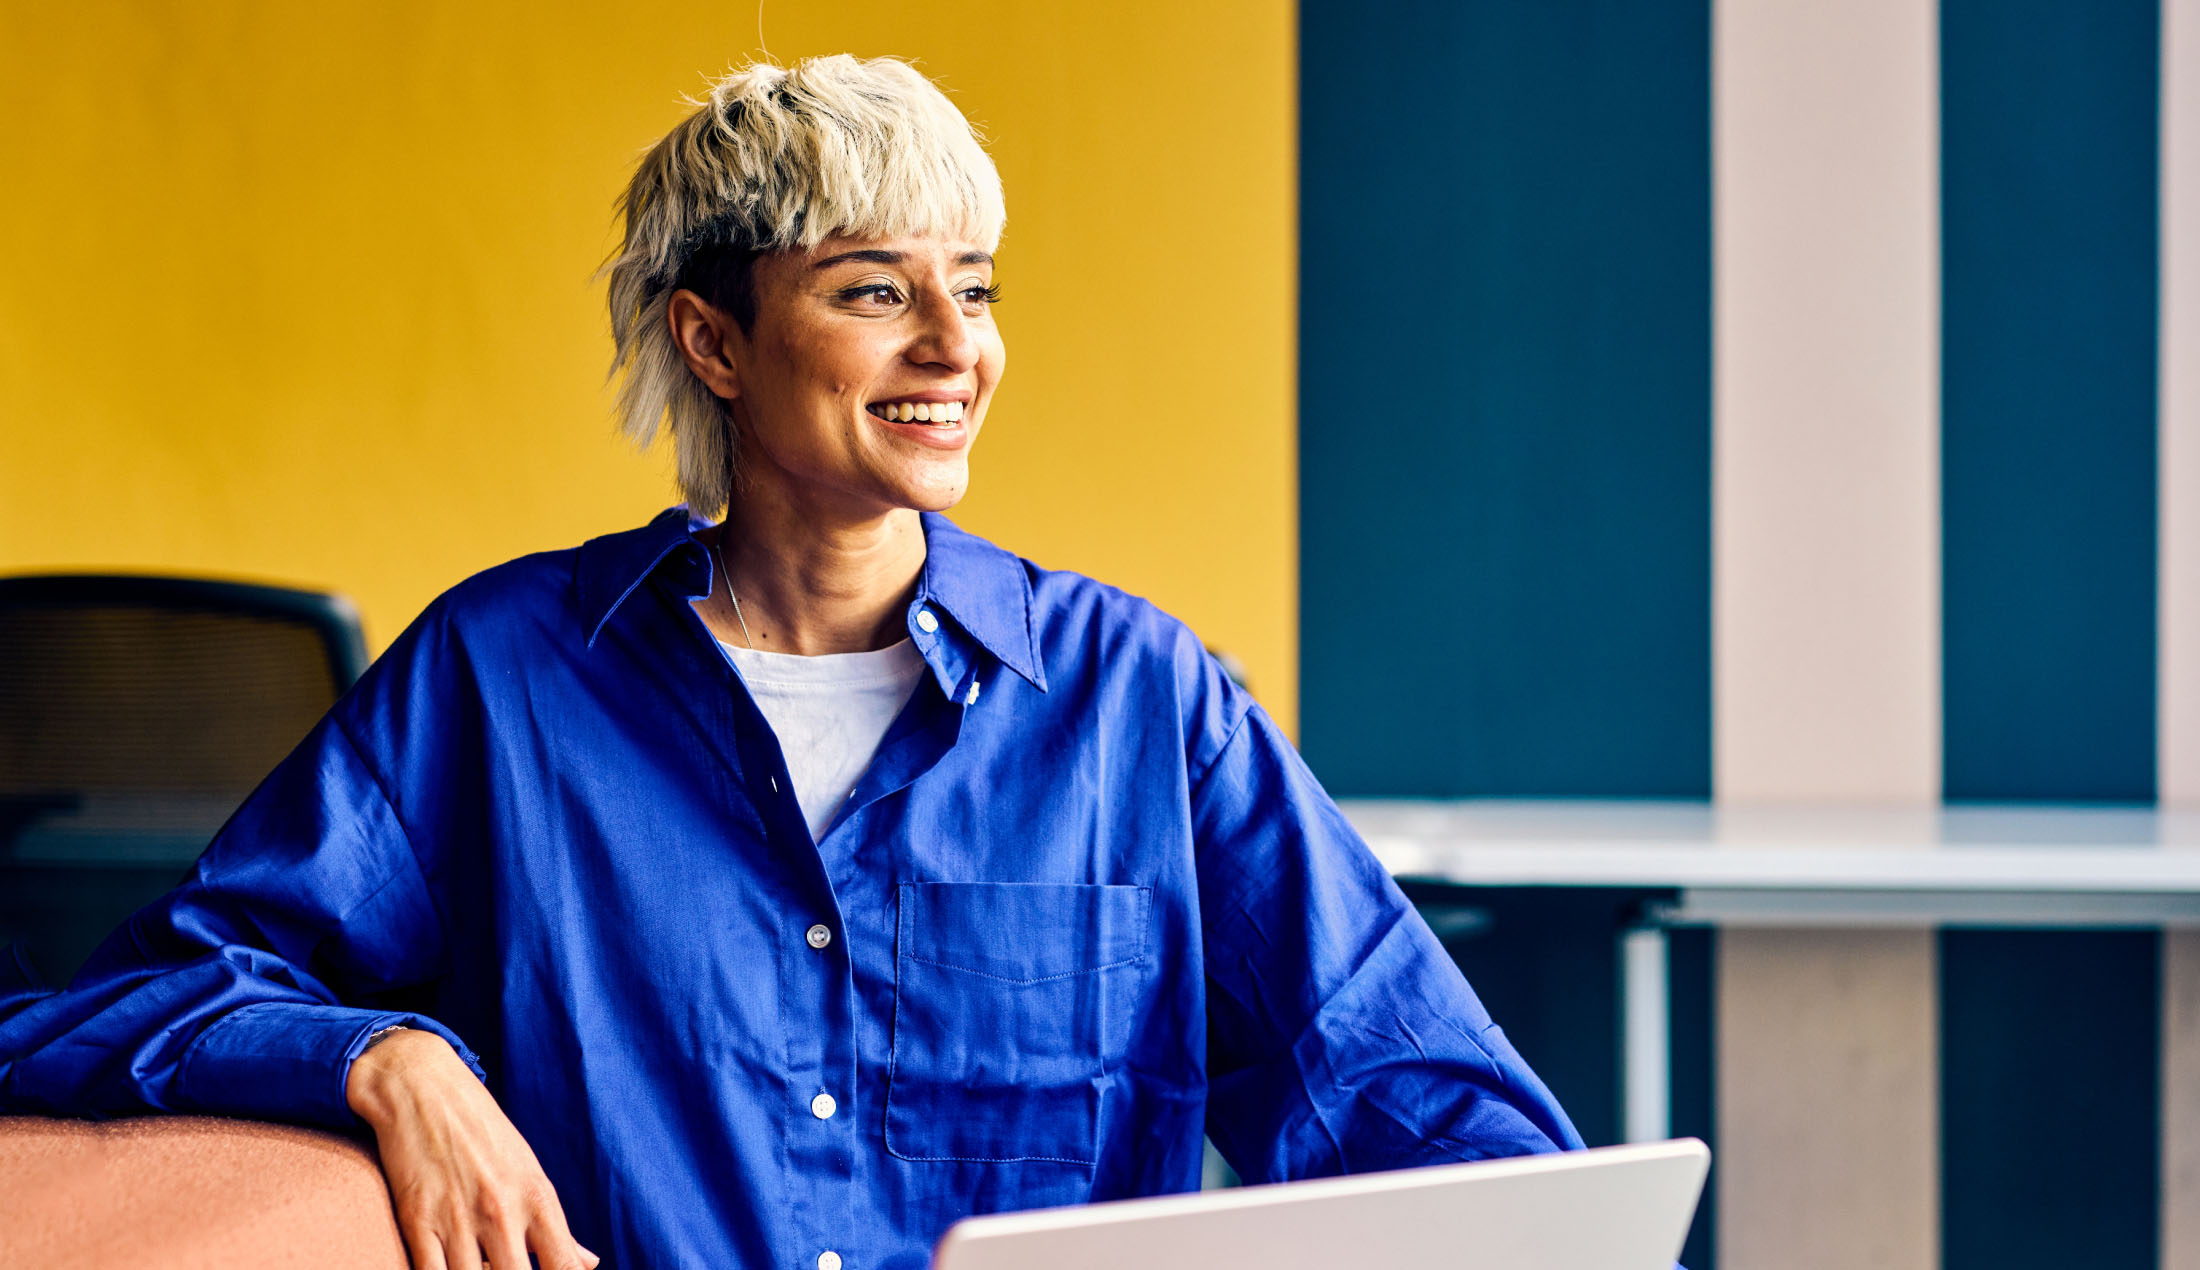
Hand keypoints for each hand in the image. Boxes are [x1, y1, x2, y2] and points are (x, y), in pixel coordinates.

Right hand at [346, 1028, 600, 1269]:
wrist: (423, 1088)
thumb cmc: (483, 1134)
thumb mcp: (528, 1172)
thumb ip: (556, 1227)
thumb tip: (589, 1264)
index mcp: (538, 1198)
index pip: (564, 1266)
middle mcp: (502, 1211)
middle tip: (507, 1268)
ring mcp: (458, 1218)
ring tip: (482, 1267)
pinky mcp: (417, 1221)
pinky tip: (449, 1269)